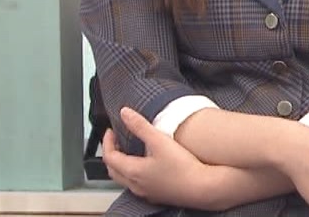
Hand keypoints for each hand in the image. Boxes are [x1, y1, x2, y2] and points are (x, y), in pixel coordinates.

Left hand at [102, 108, 223, 209]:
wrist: (202, 188)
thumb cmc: (182, 167)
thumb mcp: (160, 141)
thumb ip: (141, 126)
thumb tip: (125, 113)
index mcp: (132, 171)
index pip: (109, 156)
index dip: (107, 142)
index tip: (111, 131)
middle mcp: (135, 184)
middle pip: (113, 170)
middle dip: (111, 154)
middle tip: (116, 141)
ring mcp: (146, 192)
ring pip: (125, 179)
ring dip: (122, 165)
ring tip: (130, 152)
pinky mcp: (157, 195)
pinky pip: (138, 185)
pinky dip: (135, 174)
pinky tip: (147, 168)